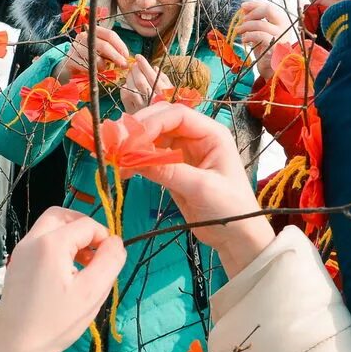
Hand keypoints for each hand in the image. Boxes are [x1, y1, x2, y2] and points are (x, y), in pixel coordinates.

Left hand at [0, 208, 126, 351]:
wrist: (18, 349)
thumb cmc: (57, 322)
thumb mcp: (93, 292)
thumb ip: (110, 260)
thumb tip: (116, 242)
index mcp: (50, 243)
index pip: (86, 224)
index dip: (103, 237)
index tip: (109, 260)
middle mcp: (31, 241)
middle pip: (61, 215)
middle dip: (83, 227)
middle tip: (95, 251)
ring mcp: (19, 254)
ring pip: (48, 228)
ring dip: (69, 237)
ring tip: (83, 265)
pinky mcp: (15, 268)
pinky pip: (39, 244)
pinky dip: (56, 249)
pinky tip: (65, 276)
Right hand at [55, 25, 128, 82]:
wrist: (69, 65)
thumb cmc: (89, 57)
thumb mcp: (101, 51)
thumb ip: (112, 51)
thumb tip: (126, 57)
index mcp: (93, 31)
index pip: (110, 35)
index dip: (120, 45)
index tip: (126, 56)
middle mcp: (83, 36)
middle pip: (104, 45)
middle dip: (116, 56)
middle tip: (124, 65)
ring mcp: (75, 47)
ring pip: (95, 57)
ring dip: (103, 65)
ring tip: (103, 68)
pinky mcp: (70, 58)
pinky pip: (87, 66)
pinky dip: (93, 70)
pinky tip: (93, 70)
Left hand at [120, 55, 171, 112]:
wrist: (166, 129)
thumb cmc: (170, 106)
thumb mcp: (173, 92)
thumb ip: (164, 80)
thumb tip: (154, 68)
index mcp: (165, 95)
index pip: (152, 76)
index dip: (144, 65)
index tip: (139, 57)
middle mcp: (154, 102)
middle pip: (140, 81)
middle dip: (136, 70)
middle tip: (135, 64)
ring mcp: (142, 109)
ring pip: (131, 88)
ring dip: (129, 78)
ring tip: (131, 73)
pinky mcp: (133, 114)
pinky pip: (125, 97)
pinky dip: (124, 88)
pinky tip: (127, 85)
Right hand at [128, 103, 274, 276]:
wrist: (237, 237)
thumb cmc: (231, 209)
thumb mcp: (202, 188)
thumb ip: (170, 171)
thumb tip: (134, 159)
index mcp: (211, 133)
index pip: (177, 115)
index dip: (151, 122)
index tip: (130, 138)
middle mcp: (196, 137)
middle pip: (161, 121)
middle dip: (136, 129)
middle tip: (113, 142)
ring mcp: (184, 152)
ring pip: (152, 138)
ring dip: (132, 144)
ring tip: (113, 155)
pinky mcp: (173, 168)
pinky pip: (149, 157)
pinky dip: (134, 160)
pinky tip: (123, 169)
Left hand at [235, 0, 289, 77]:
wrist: (272, 68)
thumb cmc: (266, 48)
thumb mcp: (261, 31)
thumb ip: (256, 19)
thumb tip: (245, 8)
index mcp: (282, 20)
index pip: (268, 5)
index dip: (254, 4)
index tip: (243, 7)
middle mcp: (284, 26)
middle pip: (268, 9)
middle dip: (252, 13)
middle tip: (243, 20)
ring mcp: (281, 36)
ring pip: (261, 23)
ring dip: (246, 26)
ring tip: (239, 31)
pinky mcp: (275, 46)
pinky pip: (259, 36)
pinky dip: (248, 36)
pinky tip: (244, 40)